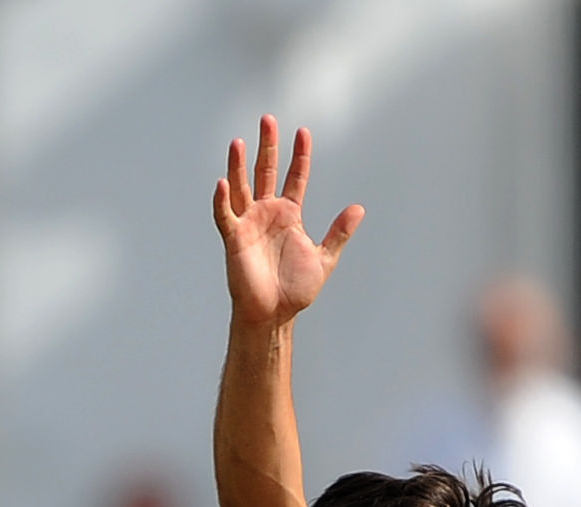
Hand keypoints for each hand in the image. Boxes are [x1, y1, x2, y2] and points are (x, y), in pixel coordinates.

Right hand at [214, 117, 363, 327]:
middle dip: (268, 146)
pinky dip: (222, 200)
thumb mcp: (323, 258)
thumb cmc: (295, 289)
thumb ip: (339, 233)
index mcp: (288, 215)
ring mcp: (248, 222)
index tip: (303, 131)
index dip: (300, 156)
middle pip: (265, 172)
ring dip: (238, 165)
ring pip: (241, 186)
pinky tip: (222, 183)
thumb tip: (358, 209)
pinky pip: (224, 215)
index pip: (295, 177)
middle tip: (268, 120)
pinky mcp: (234, 238)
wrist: (274, 313)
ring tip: (239, 142)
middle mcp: (266, 212)